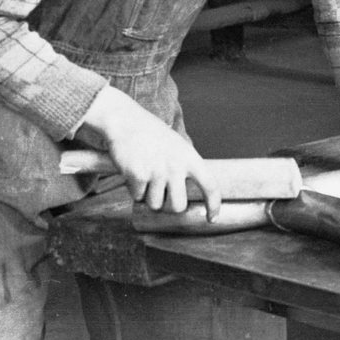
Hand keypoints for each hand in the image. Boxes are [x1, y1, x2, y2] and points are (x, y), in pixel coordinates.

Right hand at [79, 85, 221, 216]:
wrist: (126, 121)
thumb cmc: (152, 135)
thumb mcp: (178, 146)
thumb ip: (186, 167)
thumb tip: (185, 194)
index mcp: (190, 158)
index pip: (210, 186)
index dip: (213, 205)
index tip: (211, 218)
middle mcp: (176, 167)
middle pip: (178, 206)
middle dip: (168, 207)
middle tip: (161, 196)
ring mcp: (157, 172)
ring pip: (155, 204)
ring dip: (148, 197)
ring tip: (145, 176)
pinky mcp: (138, 176)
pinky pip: (137, 197)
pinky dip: (134, 189)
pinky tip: (133, 171)